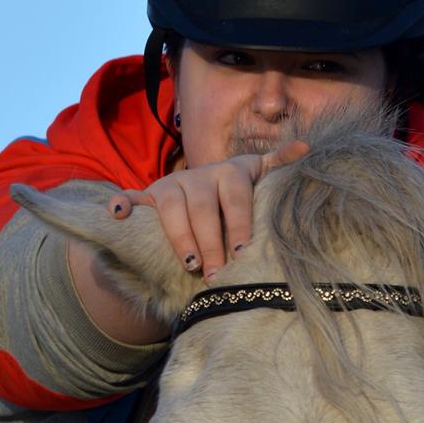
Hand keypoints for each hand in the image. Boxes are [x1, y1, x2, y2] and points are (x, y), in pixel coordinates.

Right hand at [107, 139, 309, 280]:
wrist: (200, 196)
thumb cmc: (235, 197)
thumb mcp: (256, 180)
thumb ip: (277, 167)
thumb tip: (307, 149)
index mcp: (230, 172)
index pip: (235, 197)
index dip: (238, 224)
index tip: (243, 254)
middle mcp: (199, 175)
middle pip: (202, 206)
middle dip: (210, 242)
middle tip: (217, 273)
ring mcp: (170, 185)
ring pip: (170, 205)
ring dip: (178, 234)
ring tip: (188, 264)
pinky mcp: (146, 196)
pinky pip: (130, 198)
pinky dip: (122, 204)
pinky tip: (116, 214)